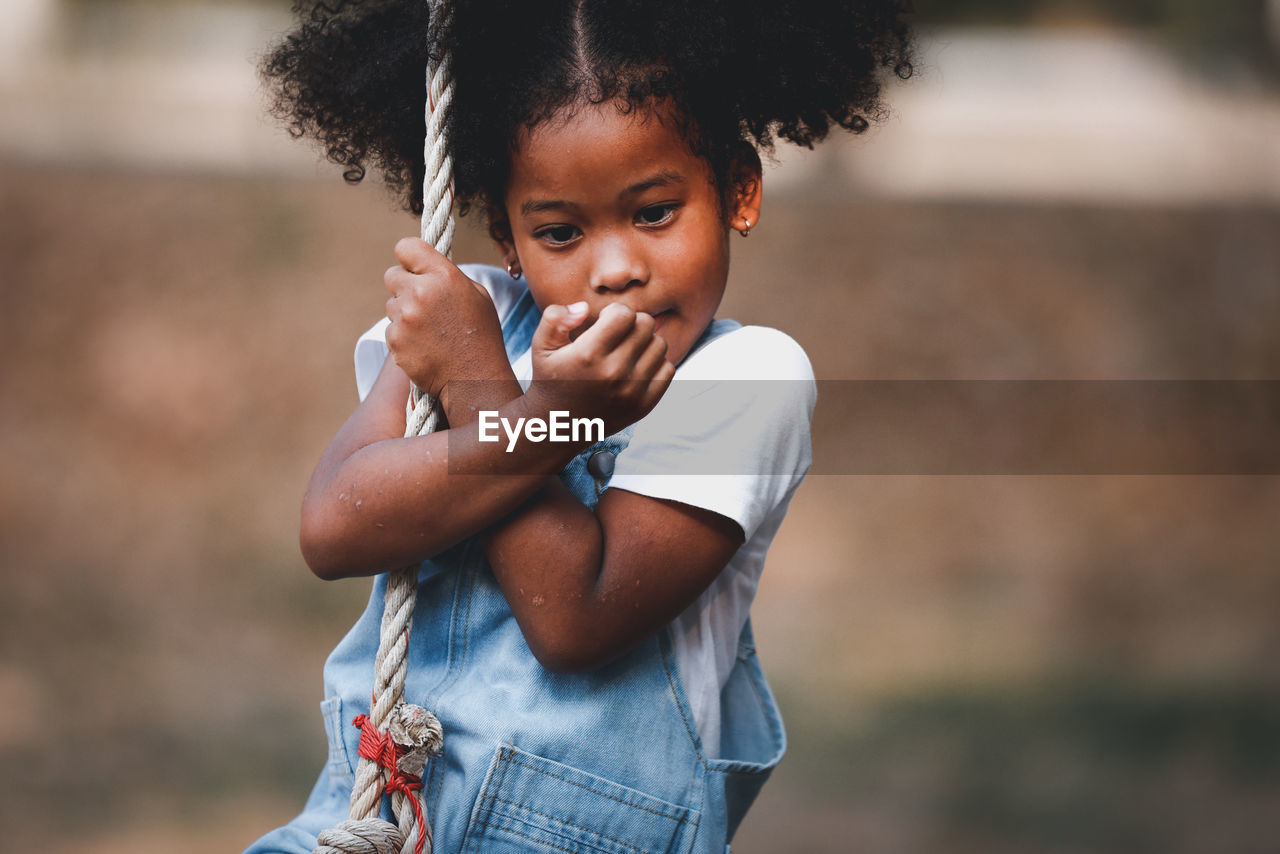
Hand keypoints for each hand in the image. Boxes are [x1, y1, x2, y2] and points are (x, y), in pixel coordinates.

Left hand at [384, 238, 508, 401]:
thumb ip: (447, 276)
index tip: (412, 266)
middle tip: (421, 302)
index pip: (406, 247)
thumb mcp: (477, 295)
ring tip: (430, 331)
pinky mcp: (395, 342)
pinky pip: (391, 331)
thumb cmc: (482, 337)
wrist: (475, 380)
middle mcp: (420, 293)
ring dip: (404, 314)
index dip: (408, 257)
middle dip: (403, 286)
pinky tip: (425, 346)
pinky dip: (403, 338)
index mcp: (443, 276)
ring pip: (391, 306)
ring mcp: (404, 319)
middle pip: (391, 275)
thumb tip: (425, 269)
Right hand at [526, 301, 674, 434]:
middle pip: (646, 324)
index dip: (615, 311)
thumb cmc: (551, 381)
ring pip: (660, 344)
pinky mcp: (644, 405)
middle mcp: (613, 373)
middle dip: (632, 323)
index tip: (605, 321)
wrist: (558, 429)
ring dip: (646, 342)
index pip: (624, 314)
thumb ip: (555, 318)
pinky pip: (668, 369)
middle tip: (618, 334)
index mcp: (588, 355)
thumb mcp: (541, 346)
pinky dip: (656, 363)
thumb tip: (584, 307)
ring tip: (627, 350)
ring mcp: (632, 391)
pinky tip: (636, 367)